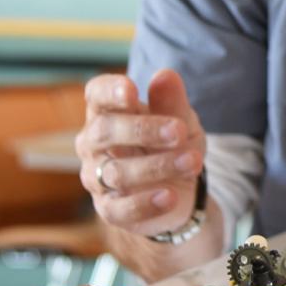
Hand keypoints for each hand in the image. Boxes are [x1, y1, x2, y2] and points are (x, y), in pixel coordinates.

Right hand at [78, 69, 206, 236]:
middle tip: (178, 131)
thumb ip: (172, 102)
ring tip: (192, 161)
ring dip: (157, 166)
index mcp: (107, 112)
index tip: (131, 90)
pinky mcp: (109, 210)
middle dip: (142, 130)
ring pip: (117, 172)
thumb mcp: (181, 121)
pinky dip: (146, 203)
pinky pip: (120, 209)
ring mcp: (97, 178)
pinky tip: (170, 196)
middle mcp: (94, 144)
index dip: (109, 91)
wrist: (181, 190)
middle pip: (104, 131)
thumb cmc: (172, 145)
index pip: (96, 95)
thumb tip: (165, 75)